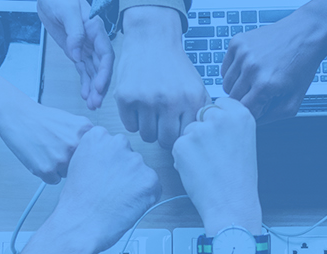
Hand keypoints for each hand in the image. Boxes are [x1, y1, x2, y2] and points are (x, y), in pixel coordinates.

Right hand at [0, 101, 92, 183]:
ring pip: (68, 174)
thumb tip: (99, 155)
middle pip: (83, 166)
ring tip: (47, 152)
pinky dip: (47, 173)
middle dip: (73, 162)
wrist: (18, 116)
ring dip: (59, 168)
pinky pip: (53, 180)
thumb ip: (87, 137)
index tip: (80, 155)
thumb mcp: (73, 121)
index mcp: (85, 132)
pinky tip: (41, 158)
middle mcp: (75, 145)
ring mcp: (61, 159)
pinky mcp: (47, 170)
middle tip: (58, 151)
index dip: (86, 156)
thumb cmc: (43, 119)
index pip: (96, 155)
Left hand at [38, 0, 113, 108]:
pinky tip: (85, 95)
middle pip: (101, 67)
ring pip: (93, 71)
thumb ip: (75, 32)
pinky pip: (83, 70)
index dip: (104, 72)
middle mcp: (94, 40)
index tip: (99, 86)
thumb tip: (76, 54)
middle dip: (100, 85)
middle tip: (96, 102)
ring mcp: (85, 47)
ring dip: (93, 88)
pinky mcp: (76, 51)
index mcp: (95, 29)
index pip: (105, 54)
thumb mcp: (67, 11)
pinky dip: (85, 83)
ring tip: (92, 104)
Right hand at [41, 126, 163, 253]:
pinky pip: (153, 187)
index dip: (109, 163)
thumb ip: (97, 154)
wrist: (81, 224)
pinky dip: (145, 197)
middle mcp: (118, 143)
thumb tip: (112, 159)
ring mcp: (135, 160)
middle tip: (110, 189)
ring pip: (141, 172)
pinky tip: (127, 204)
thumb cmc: (77, 201)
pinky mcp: (149, 178)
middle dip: (124, 171)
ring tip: (116, 199)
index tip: (103, 174)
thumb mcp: (78, 165)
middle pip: (129, 156)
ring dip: (134, 184)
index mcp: (98, 136)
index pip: (113, 144)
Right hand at [114, 7, 208, 148]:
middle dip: (164, 136)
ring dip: (148, 128)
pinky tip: (138, 107)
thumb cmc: (174, 66)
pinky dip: (133, 121)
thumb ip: (200, 112)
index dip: (180, 135)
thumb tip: (199, 139)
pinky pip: (130, 126)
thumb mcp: (196, 86)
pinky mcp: (126, 97)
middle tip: (162, 124)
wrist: (152, 39)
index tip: (176, 129)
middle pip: (166, 141)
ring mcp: (146, 100)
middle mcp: (170, 101)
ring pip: (147, 136)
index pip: (186, 136)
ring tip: (151, 113)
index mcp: (191, 99)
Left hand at [172, 98, 261, 234]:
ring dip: (192, 146)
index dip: (216, 121)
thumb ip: (229, 125)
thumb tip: (208, 117)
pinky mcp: (182, 144)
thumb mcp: (244, 142)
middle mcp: (220, 118)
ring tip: (208, 165)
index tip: (220, 134)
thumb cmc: (239, 179)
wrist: (232, 203)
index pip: (219, 104)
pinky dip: (183, 158)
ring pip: (188, 131)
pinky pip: (177, 146)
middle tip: (214, 154)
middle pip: (201, 115)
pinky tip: (198, 171)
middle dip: (203, 131)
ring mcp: (200, 130)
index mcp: (241, 115)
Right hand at [221, 12, 326, 121]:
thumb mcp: (294, 100)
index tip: (262, 106)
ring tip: (255, 80)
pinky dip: (234, 72)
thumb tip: (253, 123)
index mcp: (265, 85)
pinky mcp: (237, 43)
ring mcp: (242, 54)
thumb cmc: (302, 65)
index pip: (244, 111)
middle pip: (233, 99)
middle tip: (260, 92)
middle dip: (246, 99)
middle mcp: (250, 68)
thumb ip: (272, 117)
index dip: (254, 112)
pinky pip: (225, 68)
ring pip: (226, 84)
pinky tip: (250, 68)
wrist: (306, 33)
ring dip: (238, 86)